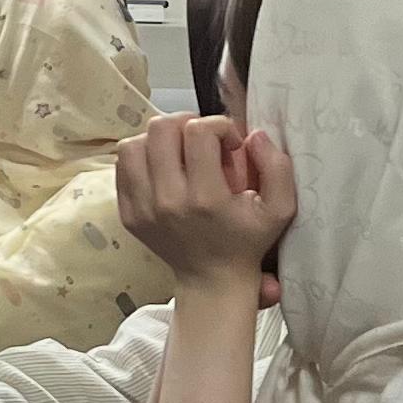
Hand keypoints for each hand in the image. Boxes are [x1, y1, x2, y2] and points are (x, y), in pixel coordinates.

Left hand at [114, 115, 293, 298]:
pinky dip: (142, 156)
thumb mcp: (280, 209)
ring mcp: (142, 208)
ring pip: (133, 143)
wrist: (212, 279)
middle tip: (202, 141)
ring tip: (179, 151)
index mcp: (206, 198)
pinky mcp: (128, 213)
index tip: (230, 144)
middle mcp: (168, 202)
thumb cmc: (247, 240)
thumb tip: (253, 135)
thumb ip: (277, 168)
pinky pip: (122, 165)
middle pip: (161, 129)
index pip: (198, 131)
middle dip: (187, 123)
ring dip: (159, 139)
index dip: (219, 125)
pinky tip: (163, 166)